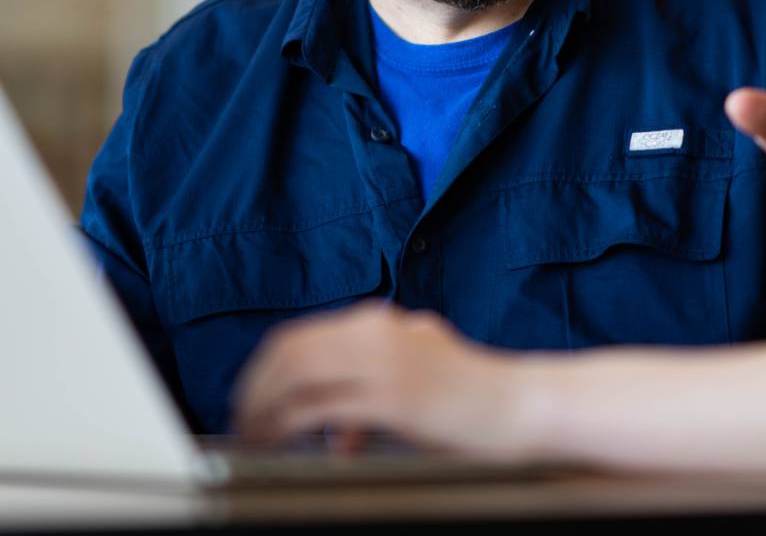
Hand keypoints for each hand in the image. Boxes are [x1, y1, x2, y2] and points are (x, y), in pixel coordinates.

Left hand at [233, 303, 527, 457]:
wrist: (522, 405)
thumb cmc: (473, 397)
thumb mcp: (418, 377)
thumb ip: (372, 392)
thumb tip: (337, 431)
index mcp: (380, 323)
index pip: (299, 336)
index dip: (263, 369)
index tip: (248, 399)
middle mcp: (377, 332)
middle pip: (289, 351)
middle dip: (255, 388)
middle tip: (242, 422)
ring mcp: (386, 362)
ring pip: (297, 375)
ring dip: (266, 408)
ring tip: (256, 436)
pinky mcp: (394, 397)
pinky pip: (322, 407)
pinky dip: (291, 425)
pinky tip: (283, 442)